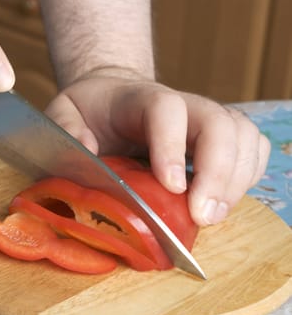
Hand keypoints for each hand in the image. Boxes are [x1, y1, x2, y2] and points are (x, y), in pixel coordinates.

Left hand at [44, 73, 269, 225]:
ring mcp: (203, 118)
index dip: (173, 147)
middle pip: (218, 123)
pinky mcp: (217, 136)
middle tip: (202, 216)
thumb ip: (66, 128)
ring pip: (242, 135)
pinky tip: (224, 199)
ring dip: (236, 179)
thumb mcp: (64, 112)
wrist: (112, 98)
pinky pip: (251, 148)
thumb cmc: (89, 110)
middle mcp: (181, 104)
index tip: (172, 187)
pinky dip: (247, 175)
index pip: (167, 110)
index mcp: (138, 99)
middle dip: (217, 172)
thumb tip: (87, 153)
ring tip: (212, 217)